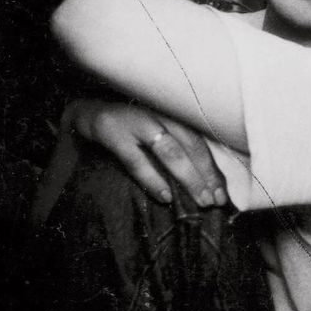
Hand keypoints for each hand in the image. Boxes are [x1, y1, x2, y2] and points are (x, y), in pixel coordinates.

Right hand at [62, 99, 227, 207]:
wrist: (85, 109)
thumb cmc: (128, 122)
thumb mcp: (155, 124)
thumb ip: (176, 142)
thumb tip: (203, 176)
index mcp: (172, 110)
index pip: (201, 140)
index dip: (213, 167)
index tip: (224, 192)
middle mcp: (159, 112)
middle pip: (191, 146)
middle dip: (206, 176)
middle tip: (216, 200)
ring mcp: (137, 121)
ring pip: (171, 152)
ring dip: (189, 178)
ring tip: (200, 200)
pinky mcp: (114, 132)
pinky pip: (137, 160)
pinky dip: (153, 179)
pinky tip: (165, 196)